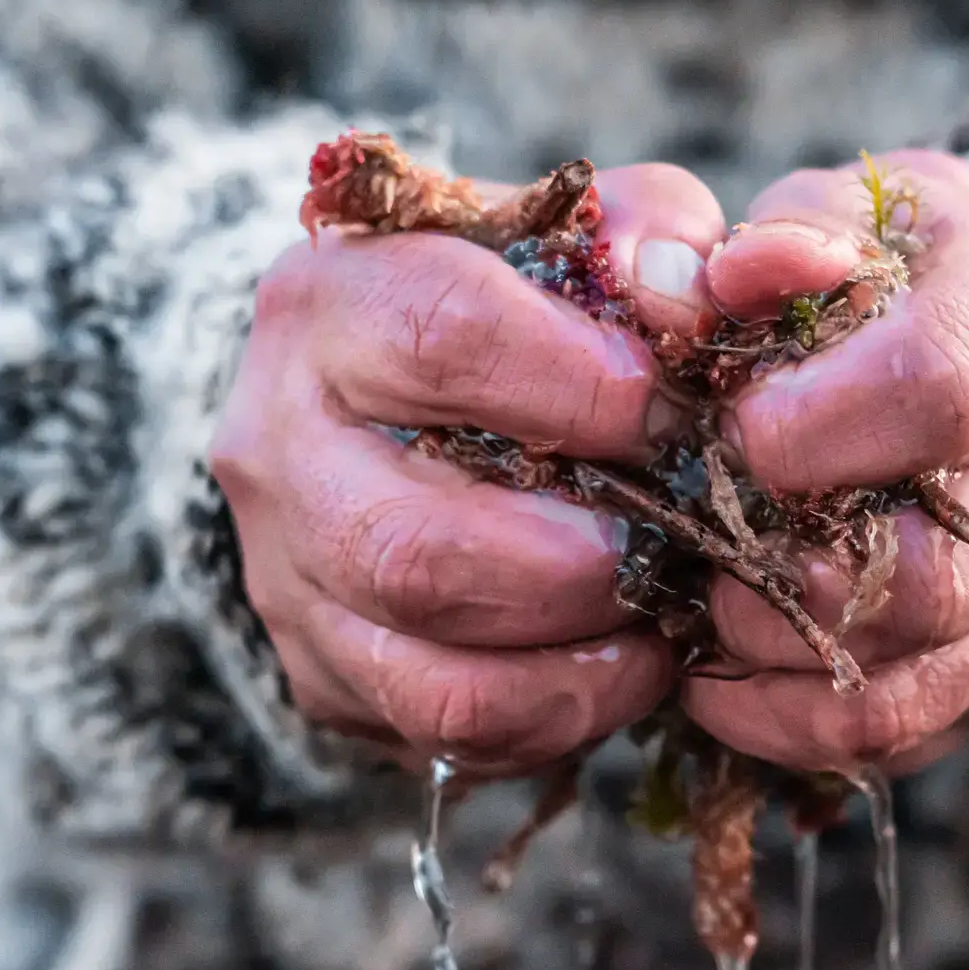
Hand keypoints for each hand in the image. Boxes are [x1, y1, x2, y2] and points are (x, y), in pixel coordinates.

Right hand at [213, 164, 725, 773]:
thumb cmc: (503, 308)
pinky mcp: (325, 674)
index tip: (671, 414)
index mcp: (331, 304)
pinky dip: (562, 717)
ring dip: (581, 661)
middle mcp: (280, 446)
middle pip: (419, 548)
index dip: (582, 387)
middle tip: (676, 542)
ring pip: (434, 674)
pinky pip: (450, 734)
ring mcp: (288, 576)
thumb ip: (644, 235)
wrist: (377, 400)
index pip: (442, 338)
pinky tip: (624, 666)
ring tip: (660, 614)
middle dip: (581, 564)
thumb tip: (688, 293)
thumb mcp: (570, 235)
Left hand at [687, 150, 968, 772]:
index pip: (941, 391)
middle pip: (935, 574)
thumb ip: (785, 241)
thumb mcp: (867, 217)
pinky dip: (796, 728)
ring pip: (918, 679)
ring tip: (699, 615)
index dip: (819, 424)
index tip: (731, 429)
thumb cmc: (921, 278)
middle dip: (786, 575)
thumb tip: (692, 289)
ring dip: (780, 665)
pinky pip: (908, 731)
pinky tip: (720, 682)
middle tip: (699, 543)